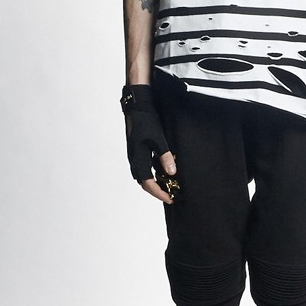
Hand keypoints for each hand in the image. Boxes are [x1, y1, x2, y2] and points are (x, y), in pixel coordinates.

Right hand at [120, 85, 177, 204]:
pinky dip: (152, 173)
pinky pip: (143, 168)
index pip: (147, 183)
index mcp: (138, 158)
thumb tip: (172, 173)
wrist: (137, 107)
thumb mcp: (159, 139)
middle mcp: (134, 159)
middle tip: (170, 195)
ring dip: (154, 183)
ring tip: (167, 186)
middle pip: (144, 182)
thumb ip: (165, 156)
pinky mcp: (136, 151)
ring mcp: (134, 155)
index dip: (159, 193)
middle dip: (157, 190)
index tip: (170, 198)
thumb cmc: (147, 121)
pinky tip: (162, 171)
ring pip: (143, 176)